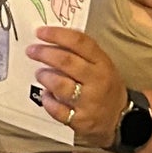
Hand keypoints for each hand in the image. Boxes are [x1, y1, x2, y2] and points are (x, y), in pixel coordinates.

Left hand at [25, 26, 128, 143]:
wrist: (120, 120)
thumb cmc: (105, 87)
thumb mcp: (101, 66)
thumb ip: (80, 53)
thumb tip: (50, 39)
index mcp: (103, 63)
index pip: (80, 42)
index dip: (57, 35)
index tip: (40, 32)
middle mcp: (97, 81)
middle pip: (67, 61)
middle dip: (44, 53)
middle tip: (31, 50)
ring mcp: (89, 102)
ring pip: (60, 85)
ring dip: (45, 76)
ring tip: (40, 74)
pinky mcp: (81, 121)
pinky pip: (57, 110)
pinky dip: (47, 100)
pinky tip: (46, 95)